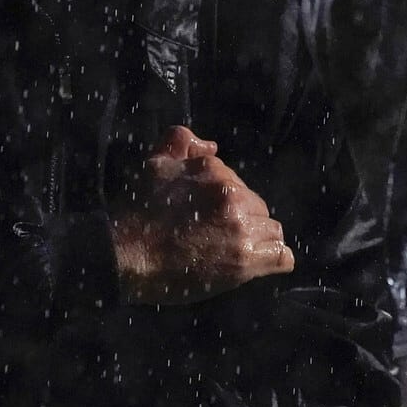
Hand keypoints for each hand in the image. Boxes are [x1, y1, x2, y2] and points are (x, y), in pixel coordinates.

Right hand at [110, 125, 294, 304]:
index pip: (238, 183)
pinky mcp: (245, 260)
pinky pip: (282, 257)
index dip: (223, 202)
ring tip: (232, 252)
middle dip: (242, 220)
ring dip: (257, 240)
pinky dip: (274, 261)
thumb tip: (211, 144)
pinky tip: (257, 264)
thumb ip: (180, 142)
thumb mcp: (154, 165)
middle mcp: (231, 196)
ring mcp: (240, 228)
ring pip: (271, 230)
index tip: (205, 217)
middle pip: (257, 206)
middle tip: (215, 237)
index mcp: (214, 171)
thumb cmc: (136, 214)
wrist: (124, 256)